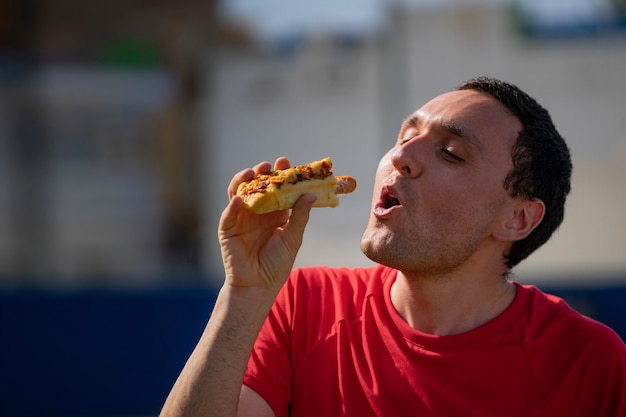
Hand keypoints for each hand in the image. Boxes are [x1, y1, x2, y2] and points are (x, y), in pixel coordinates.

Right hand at [218, 157, 315, 292]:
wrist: (258, 286)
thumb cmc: (277, 264)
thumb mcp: (293, 239)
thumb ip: (299, 217)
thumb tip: (311, 194)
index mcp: (274, 213)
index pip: (277, 189)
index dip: (280, 175)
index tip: (286, 162)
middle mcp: (257, 213)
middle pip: (257, 187)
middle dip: (262, 174)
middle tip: (269, 166)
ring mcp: (241, 219)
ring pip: (239, 194)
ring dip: (243, 181)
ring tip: (252, 173)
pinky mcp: (227, 229)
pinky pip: (228, 214)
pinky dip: (233, 205)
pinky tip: (239, 199)